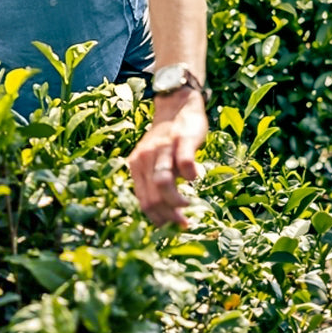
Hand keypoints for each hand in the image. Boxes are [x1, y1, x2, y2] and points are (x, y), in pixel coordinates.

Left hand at [127, 88, 207, 228]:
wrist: (177, 104)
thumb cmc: (167, 140)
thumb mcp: (153, 161)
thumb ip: (153, 182)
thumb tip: (163, 214)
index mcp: (136, 166)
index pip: (143, 201)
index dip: (158, 219)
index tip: (172, 227)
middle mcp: (144, 158)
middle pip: (152, 198)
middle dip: (168, 216)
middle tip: (183, 222)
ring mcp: (162, 148)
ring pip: (163, 183)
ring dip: (177, 202)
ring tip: (188, 206)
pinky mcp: (180, 140)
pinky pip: (184, 164)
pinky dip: (191, 177)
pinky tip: (195, 178)